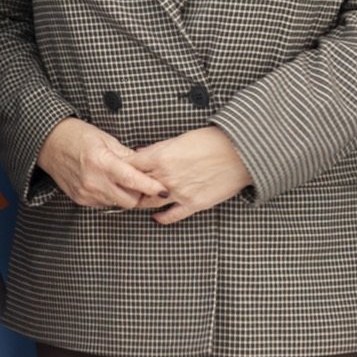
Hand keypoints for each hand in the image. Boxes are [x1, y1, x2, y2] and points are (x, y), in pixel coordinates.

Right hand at [36, 118, 166, 210]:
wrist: (49, 144)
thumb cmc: (77, 136)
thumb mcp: (106, 139)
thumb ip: (127, 156)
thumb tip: (147, 167)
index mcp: (101, 162)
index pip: (132, 180)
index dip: (151, 187)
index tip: (164, 190)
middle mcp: (93, 181)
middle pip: (129, 200)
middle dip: (140, 194)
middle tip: (145, 184)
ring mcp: (86, 193)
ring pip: (118, 204)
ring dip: (126, 196)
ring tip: (125, 181)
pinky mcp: (81, 199)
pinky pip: (105, 204)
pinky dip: (112, 197)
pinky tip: (109, 184)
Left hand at [132, 126, 253, 224]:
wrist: (240, 153)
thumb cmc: (213, 140)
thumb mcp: (181, 138)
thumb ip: (159, 149)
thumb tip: (142, 153)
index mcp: (160, 156)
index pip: (130, 166)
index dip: (121, 168)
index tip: (117, 171)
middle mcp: (166, 177)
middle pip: (136, 187)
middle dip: (128, 188)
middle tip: (123, 189)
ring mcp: (178, 192)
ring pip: (149, 203)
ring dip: (142, 202)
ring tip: (138, 201)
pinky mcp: (193, 204)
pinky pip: (170, 216)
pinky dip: (161, 218)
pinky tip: (156, 216)